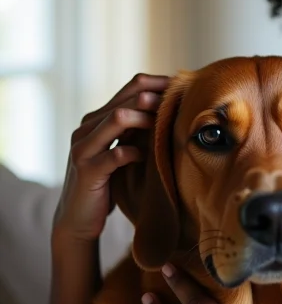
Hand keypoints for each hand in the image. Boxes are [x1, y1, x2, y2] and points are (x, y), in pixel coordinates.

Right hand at [54, 73, 169, 242]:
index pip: (130, 88)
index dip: (158, 84)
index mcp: (96, 119)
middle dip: (157, 98)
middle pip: (126, 99)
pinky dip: (137, 152)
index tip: (183, 87)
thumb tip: (172, 110)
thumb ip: (136, 131)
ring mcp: (83, 148)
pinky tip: (148, 157)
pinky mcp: (87, 170)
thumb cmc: (108, 182)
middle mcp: (86, 128)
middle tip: (180, 104)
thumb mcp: (122, 150)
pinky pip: (116, 154)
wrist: (78, 219)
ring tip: (164, 126)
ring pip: (118, 118)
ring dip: (146, 119)